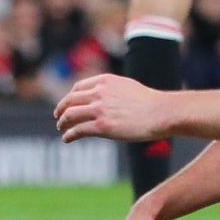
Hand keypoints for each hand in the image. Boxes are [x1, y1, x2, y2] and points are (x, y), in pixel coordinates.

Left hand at [54, 74, 172, 142]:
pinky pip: (78, 130)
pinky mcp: (102, 126)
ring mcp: (99, 109)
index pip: (78, 88)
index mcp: (104, 81)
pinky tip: (67, 139)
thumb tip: (103, 98)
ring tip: (61, 128)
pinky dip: (69, 134)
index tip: (68, 104)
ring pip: (70, 115)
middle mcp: (99, 93)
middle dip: (61, 109)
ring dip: (62, 122)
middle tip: (58, 117)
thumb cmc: (148, 102)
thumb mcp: (126, 86)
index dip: (70, 97)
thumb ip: (111, 89)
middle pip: (70, 100)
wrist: (160, 113)